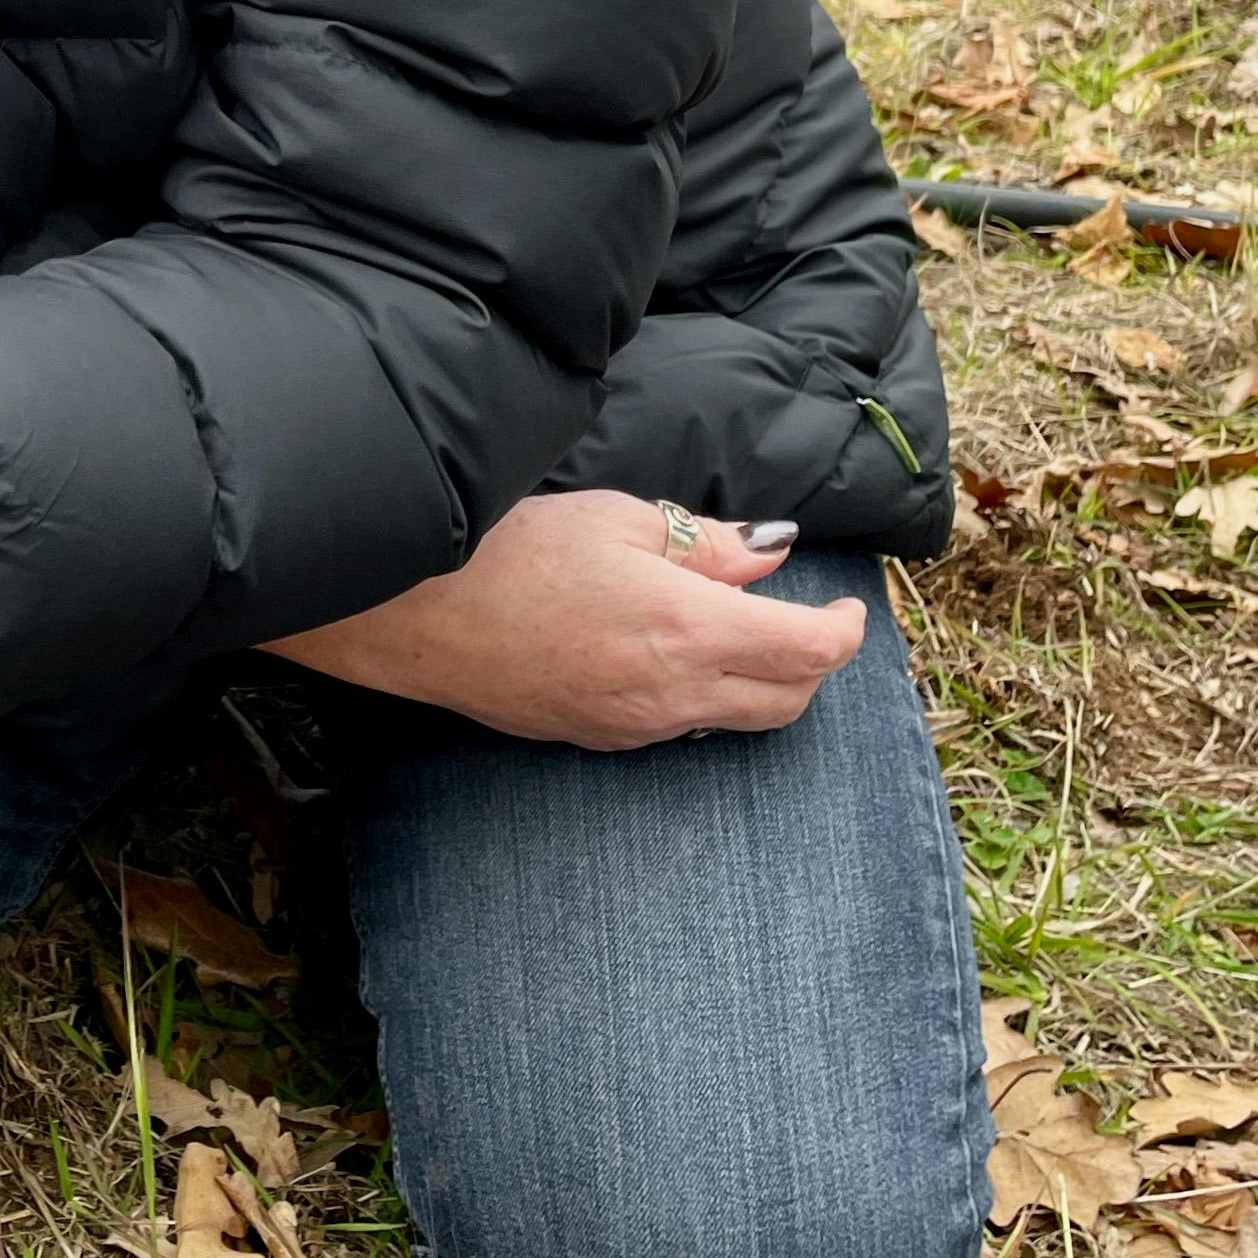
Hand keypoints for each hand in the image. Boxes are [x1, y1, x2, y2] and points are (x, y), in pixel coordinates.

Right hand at [266, 491, 865, 748]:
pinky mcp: (597, 739)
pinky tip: (667, 647)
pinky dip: (703, 693)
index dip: (843, 630)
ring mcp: (634, 728)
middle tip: (802, 615)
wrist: (412, 613)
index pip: (806, 651)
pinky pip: (680, 726)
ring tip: (734, 624)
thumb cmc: (509, 548)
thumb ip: (707, 544)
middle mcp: (671, 696)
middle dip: (811, 663)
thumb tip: (770, 552)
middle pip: (787, 702)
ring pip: (736, 721)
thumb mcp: (618, 518)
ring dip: (758, 681)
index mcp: (685, 629)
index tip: (846, 606)